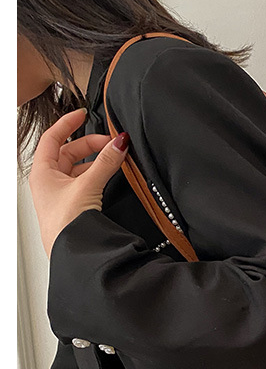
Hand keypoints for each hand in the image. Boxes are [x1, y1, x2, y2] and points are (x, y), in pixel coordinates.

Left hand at [28, 107, 129, 257]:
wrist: (70, 254)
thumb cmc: (65, 225)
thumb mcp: (88, 186)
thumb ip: (106, 162)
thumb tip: (119, 143)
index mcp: (42, 171)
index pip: (53, 137)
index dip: (68, 123)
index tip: (83, 114)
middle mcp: (49, 181)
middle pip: (69, 152)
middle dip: (90, 145)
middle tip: (111, 143)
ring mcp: (61, 194)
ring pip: (79, 168)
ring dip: (97, 162)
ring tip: (115, 159)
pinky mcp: (74, 205)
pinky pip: (86, 182)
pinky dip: (98, 176)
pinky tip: (110, 177)